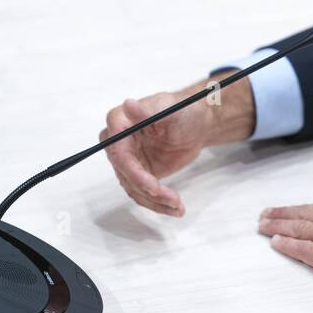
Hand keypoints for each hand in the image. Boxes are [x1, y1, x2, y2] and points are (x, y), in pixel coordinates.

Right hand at [101, 73, 254, 215]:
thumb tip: (128, 104)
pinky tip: (174, 208)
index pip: (117, 150)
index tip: (152, 184)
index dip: (131, 170)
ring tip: (178, 206)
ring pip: (133, 187)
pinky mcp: (138, 174)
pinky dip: (157, 204)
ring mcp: (128, 160)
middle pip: (124, 172)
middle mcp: (118, 142)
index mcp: (120, 121)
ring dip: (155, 200)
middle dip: (147, 188)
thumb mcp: (169, 109)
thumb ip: (147, 111)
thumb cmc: (183, 110)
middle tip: (170, 198)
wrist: (195, 125)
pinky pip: (142, 193)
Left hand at [257, 200, 312, 297]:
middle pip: (304, 214)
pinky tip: (275, 242)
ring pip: (298, 228)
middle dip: (283, 213)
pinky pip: (302, 250)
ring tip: (263, 225)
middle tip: (266, 213)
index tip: (293, 209)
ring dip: (277, 226)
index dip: (304, 208)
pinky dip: (287, 245)